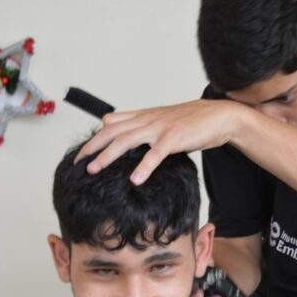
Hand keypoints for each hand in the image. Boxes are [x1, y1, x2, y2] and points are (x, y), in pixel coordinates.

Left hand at [73, 99, 247, 184]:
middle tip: (78, 164)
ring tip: (94, 170)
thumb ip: (138, 123)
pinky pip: (156, 154)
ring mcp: (160, 128)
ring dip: (108, 156)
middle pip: (111, 132)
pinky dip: (145, 167)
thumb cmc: (191, 121)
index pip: (110, 124)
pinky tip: (135, 180)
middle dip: (92, 148)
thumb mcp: (160, 119)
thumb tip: (113, 125)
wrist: (219, 116)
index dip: (93, 138)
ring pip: (127, 141)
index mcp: (143, 116)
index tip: (80, 154)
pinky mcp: (175, 138)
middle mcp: (147, 120)